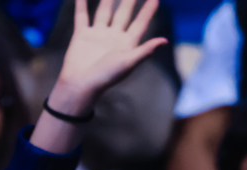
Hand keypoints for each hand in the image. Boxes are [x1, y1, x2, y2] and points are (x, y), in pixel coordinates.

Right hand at [48, 0, 164, 116]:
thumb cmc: (106, 77)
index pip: (140, 23)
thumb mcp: (128, 63)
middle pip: (124, 13)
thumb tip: (165, 40)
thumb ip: (145, 50)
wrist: (81, 85)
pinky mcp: (82, 35)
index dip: (148, 10)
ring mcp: (98, 35)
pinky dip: (80, 4)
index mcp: (127, 44)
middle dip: (130, 0)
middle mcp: (114, 37)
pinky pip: (82, 15)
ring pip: (104, 11)